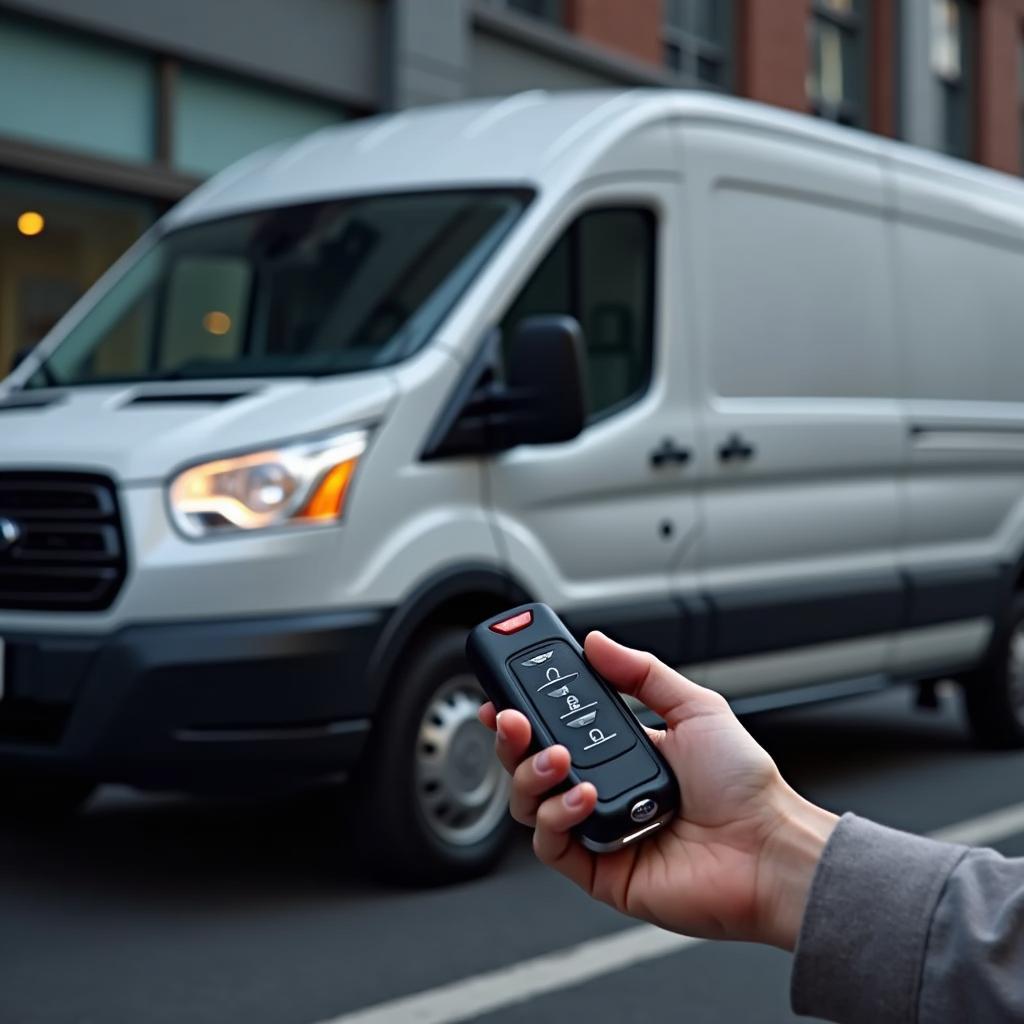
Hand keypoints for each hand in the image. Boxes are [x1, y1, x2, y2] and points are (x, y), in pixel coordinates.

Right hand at [478, 632, 837, 949]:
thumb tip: (596, 642)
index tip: (502, 692)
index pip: (555, 729)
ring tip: (556, 757)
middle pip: (530, 765)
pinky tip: (584, 795)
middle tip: (510, 719)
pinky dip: (555, 817)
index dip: (523, 712)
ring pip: (529, 804)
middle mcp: (603, 791)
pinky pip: (551, 846)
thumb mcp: (695, 708)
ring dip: (530, 774)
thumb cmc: (746, 786)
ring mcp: (598, 831)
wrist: (770, 850)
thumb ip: (643, 673)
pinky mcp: (599, 870)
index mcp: (621, 753)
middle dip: (511, 740)